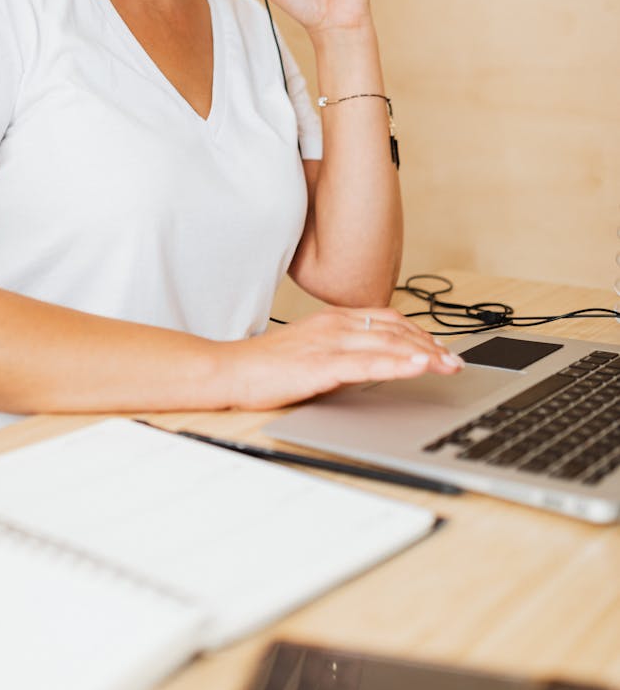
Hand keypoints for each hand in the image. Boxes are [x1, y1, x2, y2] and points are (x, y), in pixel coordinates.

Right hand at [222, 306, 462, 410]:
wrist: (231, 370)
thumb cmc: (268, 365)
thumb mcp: (313, 349)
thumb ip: (342, 349)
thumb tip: (376, 361)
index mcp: (334, 318)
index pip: (389, 318)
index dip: (421, 332)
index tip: (443, 348)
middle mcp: (335, 325)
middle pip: (396, 329)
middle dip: (432, 345)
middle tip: (456, 362)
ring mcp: (329, 343)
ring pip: (388, 343)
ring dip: (425, 354)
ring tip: (450, 366)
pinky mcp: (321, 365)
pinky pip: (368, 363)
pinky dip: (398, 364)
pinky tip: (419, 366)